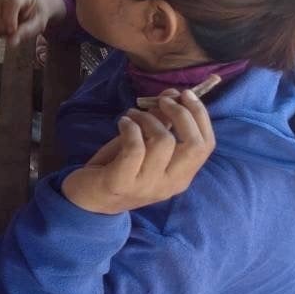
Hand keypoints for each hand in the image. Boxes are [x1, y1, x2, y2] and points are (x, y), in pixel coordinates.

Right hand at [0, 0, 65, 44]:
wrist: (33, 6)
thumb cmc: (35, 14)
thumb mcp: (37, 24)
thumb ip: (25, 32)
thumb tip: (11, 43)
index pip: (11, 2)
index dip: (9, 19)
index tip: (12, 31)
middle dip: (0, 25)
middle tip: (9, 33)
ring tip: (2, 30)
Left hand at [61, 90, 215, 214]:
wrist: (88, 200)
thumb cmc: (120, 167)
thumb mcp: (145, 144)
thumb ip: (162, 122)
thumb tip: (174, 94)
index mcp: (181, 176)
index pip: (206, 145)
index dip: (199, 115)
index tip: (184, 94)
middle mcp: (170, 184)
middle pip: (193, 145)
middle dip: (181, 114)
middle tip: (162, 101)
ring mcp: (146, 186)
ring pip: (164, 142)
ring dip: (147, 119)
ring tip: (132, 116)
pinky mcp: (120, 183)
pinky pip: (135, 148)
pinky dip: (129, 128)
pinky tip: (122, 123)